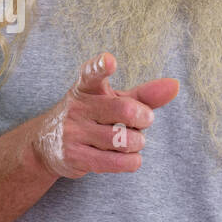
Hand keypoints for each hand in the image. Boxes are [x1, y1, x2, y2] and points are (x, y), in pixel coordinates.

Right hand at [32, 52, 179, 178]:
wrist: (46, 144)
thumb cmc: (91, 116)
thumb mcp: (112, 100)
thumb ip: (144, 95)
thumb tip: (175, 85)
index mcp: (86, 87)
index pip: (91, 73)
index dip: (101, 66)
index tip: (110, 60)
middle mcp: (77, 107)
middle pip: (124, 110)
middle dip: (143, 118)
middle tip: (145, 121)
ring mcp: (73, 133)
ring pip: (122, 140)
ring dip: (137, 143)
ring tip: (132, 142)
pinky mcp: (74, 157)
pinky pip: (116, 162)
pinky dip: (132, 161)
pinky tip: (130, 157)